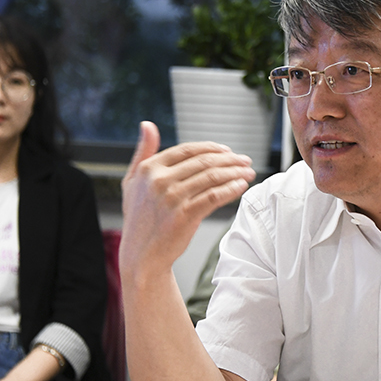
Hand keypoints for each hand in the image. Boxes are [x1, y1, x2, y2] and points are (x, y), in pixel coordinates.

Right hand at [120, 121, 255, 273]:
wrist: (141, 255)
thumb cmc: (140, 218)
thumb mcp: (132, 182)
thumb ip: (142, 152)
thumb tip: (148, 125)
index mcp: (149, 169)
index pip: (189, 150)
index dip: (212, 148)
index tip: (228, 151)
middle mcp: (159, 181)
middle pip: (204, 162)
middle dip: (230, 159)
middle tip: (245, 161)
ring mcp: (172, 198)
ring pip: (213, 177)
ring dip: (235, 172)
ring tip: (249, 172)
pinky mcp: (185, 215)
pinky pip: (215, 196)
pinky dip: (232, 189)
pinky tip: (242, 186)